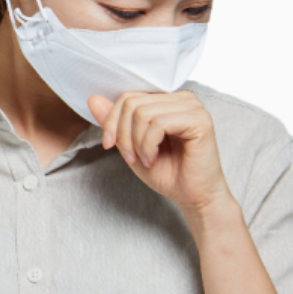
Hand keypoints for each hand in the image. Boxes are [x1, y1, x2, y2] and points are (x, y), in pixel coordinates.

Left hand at [87, 90, 233, 216]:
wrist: (193, 196)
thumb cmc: (168, 173)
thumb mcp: (131, 146)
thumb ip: (114, 123)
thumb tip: (93, 98)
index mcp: (167, 101)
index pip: (128, 97)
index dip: (111, 122)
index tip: (109, 146)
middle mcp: (182, 98)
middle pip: (132, 103)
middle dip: (123, 134)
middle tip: (131, 158)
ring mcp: (193, 107)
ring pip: (142, 112)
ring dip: (136, 143)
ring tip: (145, 160)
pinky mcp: (199, 120)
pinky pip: (158, 123)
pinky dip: (148, 145)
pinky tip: (153, 159)